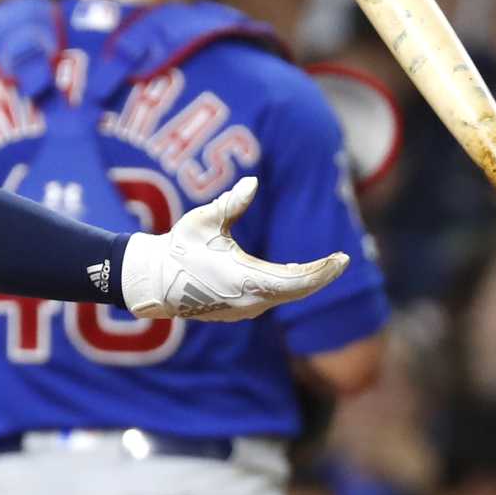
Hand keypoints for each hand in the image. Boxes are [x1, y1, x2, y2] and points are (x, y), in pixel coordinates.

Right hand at [120, 176, 347, 321]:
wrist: (153, 281)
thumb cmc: (179, 248)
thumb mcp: (204, 221)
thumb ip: (231, 203)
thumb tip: (252, 183)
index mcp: (247, 280)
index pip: (298, 280)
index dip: (323, 271)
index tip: (342, 258)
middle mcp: (250, 302)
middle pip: (298, 291)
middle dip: (321, 275)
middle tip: (341, 261)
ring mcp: (243, 310)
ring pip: (285, 296)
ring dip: (305, 281)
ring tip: (325, 266)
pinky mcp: (236, 311)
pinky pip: (271, 299)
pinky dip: (288, 286)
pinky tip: (294, 274)